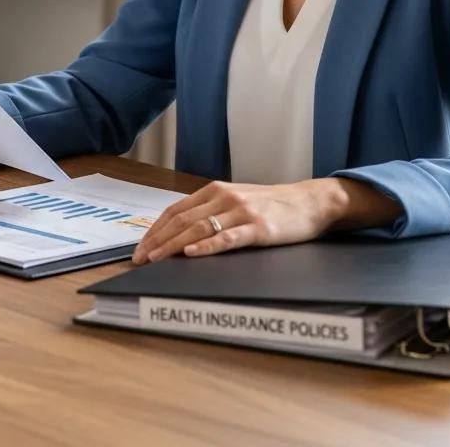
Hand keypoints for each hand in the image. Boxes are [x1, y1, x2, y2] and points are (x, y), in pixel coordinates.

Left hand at [131, 177, 401, 263]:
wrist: (309, 202)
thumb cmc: (271, 205)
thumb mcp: (236, 201)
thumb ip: (211, 210)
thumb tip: (180, 231)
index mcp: (215, 191)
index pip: (176, 211)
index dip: (155, 229)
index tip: (140, 247)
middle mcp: (224, 198)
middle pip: (182, 220)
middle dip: (158, 240)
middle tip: (140, 258)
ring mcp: (241, 212)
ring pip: (199, 229)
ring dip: (174, 245)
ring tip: (156, 259)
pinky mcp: (258, 228)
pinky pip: (228, 238)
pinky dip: (208, 246)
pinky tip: (192, 254)